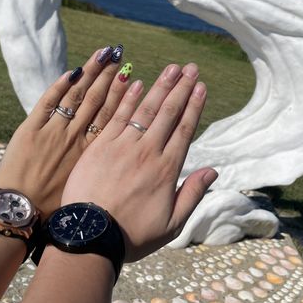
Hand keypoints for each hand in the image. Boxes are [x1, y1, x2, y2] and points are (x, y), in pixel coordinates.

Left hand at [0, 46, 130, 217]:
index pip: (112, 116)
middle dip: (109, 75)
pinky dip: (59, 85)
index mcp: (92, 151)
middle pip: (96, 99)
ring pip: (75, 95)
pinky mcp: (30, 130)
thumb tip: (122, 156)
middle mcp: (75, 136)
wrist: (20, 213)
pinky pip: (48, 102)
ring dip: (90, 72)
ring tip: (103, 54)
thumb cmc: (56, 209)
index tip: (133, 76)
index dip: (123, 95)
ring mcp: (53, 131)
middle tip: (119, 55)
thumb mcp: (88, 190)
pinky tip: (72, 71)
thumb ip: (105, 169)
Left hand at [61, 62, 217, 260]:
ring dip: (160, 86)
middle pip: (168, 113)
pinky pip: (117, 116)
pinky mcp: (100, 146)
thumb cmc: (131, 234)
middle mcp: (147, 152)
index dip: (194, 105)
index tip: (201, 86)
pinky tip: (137, 83)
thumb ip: (192, 195)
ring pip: (145, 109)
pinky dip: (128, 98)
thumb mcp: (171, 224)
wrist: (89, 236)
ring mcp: (122, 146)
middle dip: (181, 87)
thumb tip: (213, 171)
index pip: (185, 129)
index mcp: (167, 169)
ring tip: (171, 68)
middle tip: (190, 67)